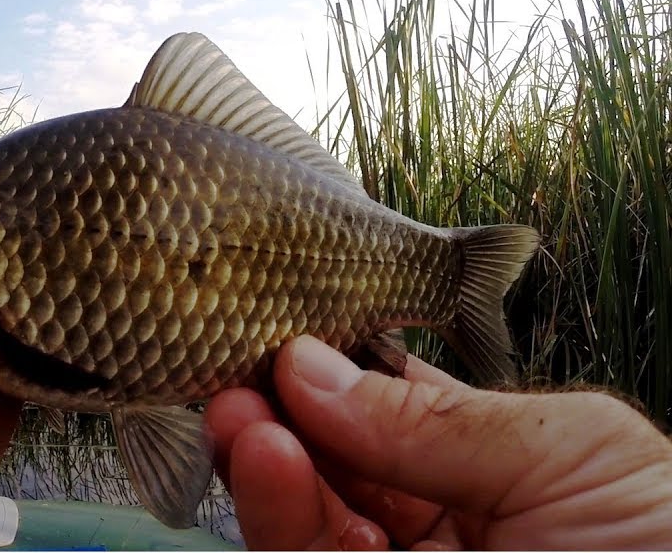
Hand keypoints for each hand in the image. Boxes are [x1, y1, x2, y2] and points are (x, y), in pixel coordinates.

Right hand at [207, 335, 671, 549]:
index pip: (378, 408)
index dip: (326, 369)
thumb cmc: (670, 540)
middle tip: (236, 368)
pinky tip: (267, 459)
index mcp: (483, 471)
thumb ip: (438, 414)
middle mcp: (432, 527)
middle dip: (279, 412)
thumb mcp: (576, 451)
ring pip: (305, 520)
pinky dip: (280, 513)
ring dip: (264, 462)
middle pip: (327, 463)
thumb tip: (310, 364)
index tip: (281, 332)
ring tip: (239, 412)